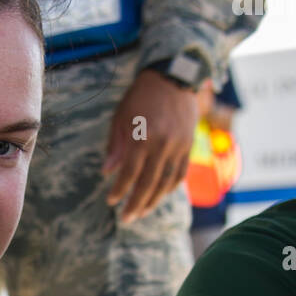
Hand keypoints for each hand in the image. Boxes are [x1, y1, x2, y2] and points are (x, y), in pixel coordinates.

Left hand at [102, 69, 198, 221]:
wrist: (173, 76)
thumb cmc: (141, 95)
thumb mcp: (122, 116)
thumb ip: (116, 146)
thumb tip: (107, 172)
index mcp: (142, 137)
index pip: (129, 173)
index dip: (119, 191)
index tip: (111, 201)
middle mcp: (162, 145)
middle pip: (148, 184)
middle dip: (135, 204)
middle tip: (126, 219)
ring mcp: (178, 147)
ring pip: (166, 183)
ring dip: (153, 201)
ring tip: (141, 212)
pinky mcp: (188, 146)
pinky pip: (179, 174)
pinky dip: (169, 188)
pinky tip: (159, 195)